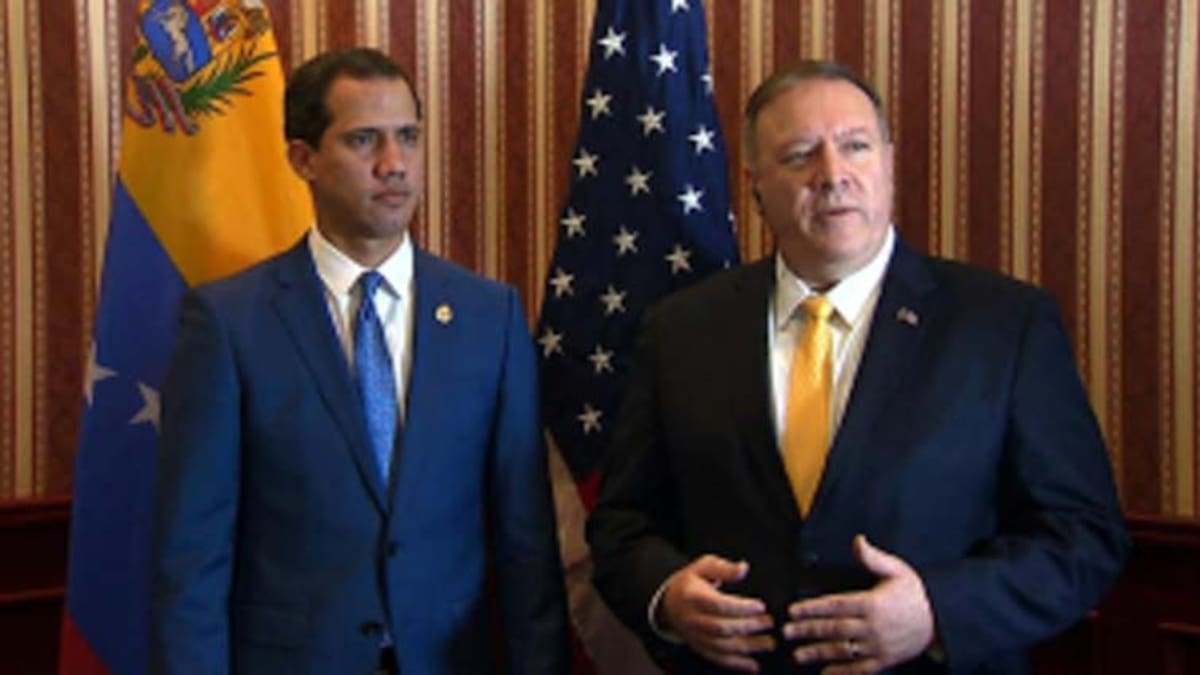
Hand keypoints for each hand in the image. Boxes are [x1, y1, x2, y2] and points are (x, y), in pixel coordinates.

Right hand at [659, 555, 775, 672]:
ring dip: (748, 647)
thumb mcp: (703, 567)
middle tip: (769, 622)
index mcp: (692, 597)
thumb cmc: (690, 582)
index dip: (741, 607)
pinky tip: (753, 665)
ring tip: (769, 643)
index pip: (718, 605)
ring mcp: (695, 636)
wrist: (668, 602)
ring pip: (722, 646)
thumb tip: (743, 568)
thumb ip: (723, 568)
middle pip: (721, 627)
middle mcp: (692, 619)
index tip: (761, 606)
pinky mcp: (699, 648)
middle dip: (748, 627)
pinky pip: (718, 659)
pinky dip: (737, 664)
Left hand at [783, 535, 934, 673]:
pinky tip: (825, 674)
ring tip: (798, 654)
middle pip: (835, 629)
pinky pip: (861, 669)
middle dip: (808, 631)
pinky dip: (843, 673)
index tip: (793, 610)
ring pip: (844, 651)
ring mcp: (879, 646)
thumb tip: (857, 540)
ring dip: (819, 653)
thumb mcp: (897, 570)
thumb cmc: (916, 592)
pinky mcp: (886, 661)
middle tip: (786, 632)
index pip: (836, 605)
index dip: (812, 609)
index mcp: (873, 603)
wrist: (943, 619)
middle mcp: (874, 627)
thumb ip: (873, 558)